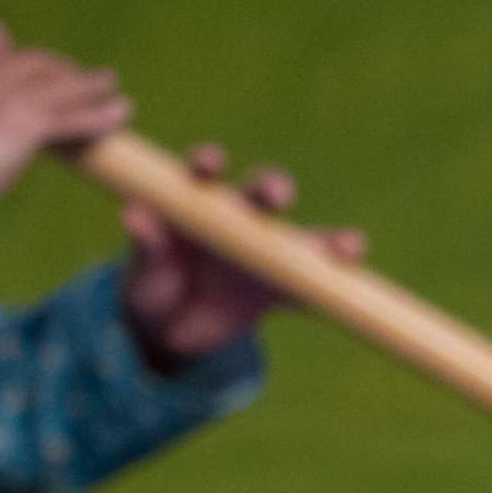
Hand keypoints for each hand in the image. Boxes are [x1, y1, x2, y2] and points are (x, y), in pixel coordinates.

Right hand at [0, 11, 129, 221]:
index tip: (6, 53)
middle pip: (32, 59)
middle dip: (56, 70)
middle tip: (73, 83)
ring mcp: (8, 94)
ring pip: (62, 84)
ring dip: (92, 86)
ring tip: (112, 88)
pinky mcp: (29, 121)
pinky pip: (75, 115)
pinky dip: (102, 115)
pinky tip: (121, 115)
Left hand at [119, 141, 361, 369]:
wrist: (170, 330)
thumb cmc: (154, 286)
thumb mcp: (144, 270)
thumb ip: (147, 244)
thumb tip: (134, 215)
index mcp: (198, 206)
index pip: (206, 174)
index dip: (209, 162)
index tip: (210, 164)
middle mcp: (239, 220)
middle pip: (262, 194)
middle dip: (272, 189)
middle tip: (276, 196)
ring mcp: (266, 253)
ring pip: (300, 237)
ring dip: (322, 239)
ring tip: (343, 247)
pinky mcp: (283, 287)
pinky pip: (315, 283)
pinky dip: (337, 282)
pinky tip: (356, 279)